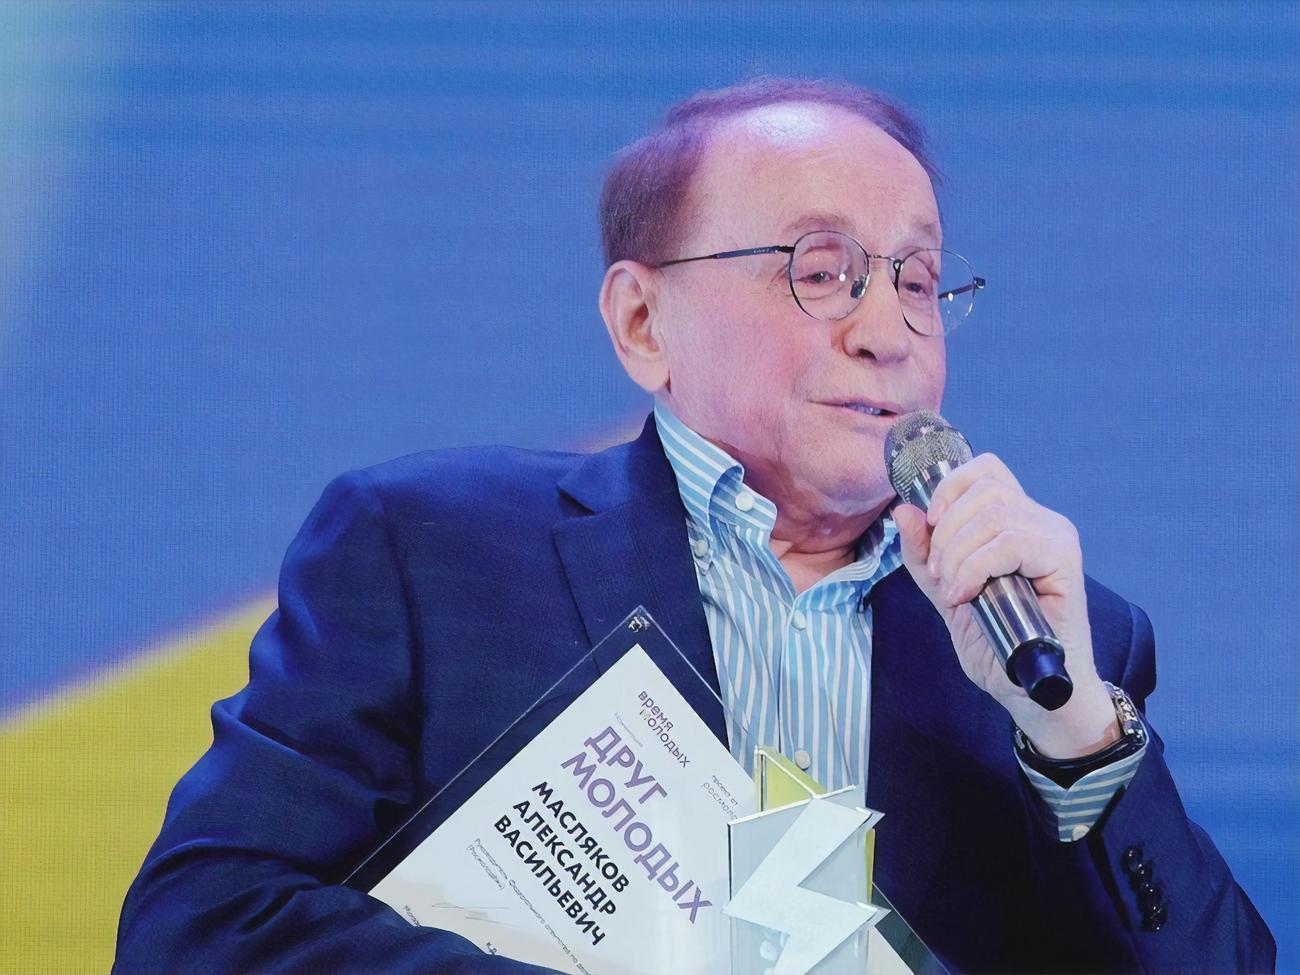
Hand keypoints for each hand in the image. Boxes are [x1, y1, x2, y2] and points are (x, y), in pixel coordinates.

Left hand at [891, 453, 1119, 758]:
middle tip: (939, 575)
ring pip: (994, 513)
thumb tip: (904, 510)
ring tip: (953, 591)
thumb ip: (925, 556)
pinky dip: (975, 567)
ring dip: (957, 554)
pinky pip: (1011, 541)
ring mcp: (1056, 538)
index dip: (948, 489)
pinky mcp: (1065, 561)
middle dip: (944, 531)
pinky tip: (966, 596)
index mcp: (1016, 520)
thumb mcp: (946, 594)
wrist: (1035, 693)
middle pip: (983, 488)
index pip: (983, 470)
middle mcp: (1042, 521)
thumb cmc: (999, 646)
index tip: (928, 529)